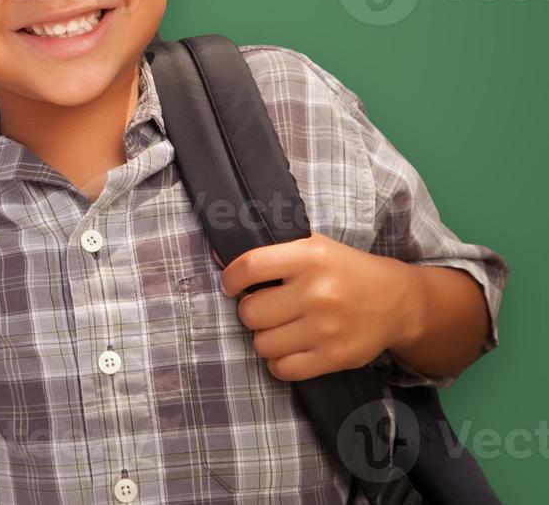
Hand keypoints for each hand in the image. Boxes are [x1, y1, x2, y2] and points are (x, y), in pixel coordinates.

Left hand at [219, 231, 416, 381]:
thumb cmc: (345, 272)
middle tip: (267, 310)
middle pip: (251, 312)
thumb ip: (272, 253)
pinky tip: (291, 349)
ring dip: (265, 339)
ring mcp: (326, 327)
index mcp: (310, 257)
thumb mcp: (314, 248)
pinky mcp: (335, 357)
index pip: (250, 267)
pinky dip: (280, 363)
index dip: (231, 279)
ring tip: (282, 329)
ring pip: (262, 344)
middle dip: (252, 312)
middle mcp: (317, 292)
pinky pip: (283, 369)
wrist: (398, 302)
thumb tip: (218, 260)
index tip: (231, 286)